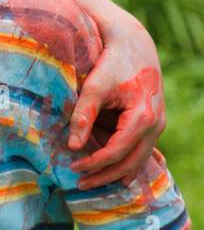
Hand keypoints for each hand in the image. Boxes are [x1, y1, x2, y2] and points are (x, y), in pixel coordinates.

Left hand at [68, 20, 165, 188]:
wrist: (134, 45)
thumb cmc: (113, 63)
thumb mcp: (95, 86)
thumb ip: (83, 114)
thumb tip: (72, 146)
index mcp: (143, 118)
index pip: (117, 152)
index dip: (95, 163)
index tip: (73, 167)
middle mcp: (155, 125)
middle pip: (131, 163)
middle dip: (105, 176)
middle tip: (80, 184)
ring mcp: (157, 126)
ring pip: (138, 160)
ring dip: (115, 173)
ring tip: (90, 181)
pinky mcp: (151, 124)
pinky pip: (140, 151)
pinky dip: (125, 163)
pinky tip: (109, 173)